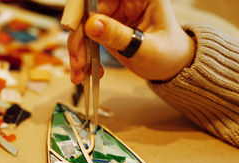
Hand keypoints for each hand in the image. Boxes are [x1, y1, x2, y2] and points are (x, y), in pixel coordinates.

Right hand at [68, 0, 195, 82]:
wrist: (170, 67)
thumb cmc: (169, 54)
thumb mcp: (147, 48)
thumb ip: (120, 36)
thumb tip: (92, 25)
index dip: (85, 5)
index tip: (77, 25)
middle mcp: (123, 1)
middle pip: (87, 8)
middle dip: (78, 35)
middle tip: (77, 58)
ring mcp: (112, 14)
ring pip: (82, 24)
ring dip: (77, 48)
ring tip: (80, 69)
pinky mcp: (104, 28)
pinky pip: (84, 38)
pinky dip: (81, 54)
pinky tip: (84, 70)